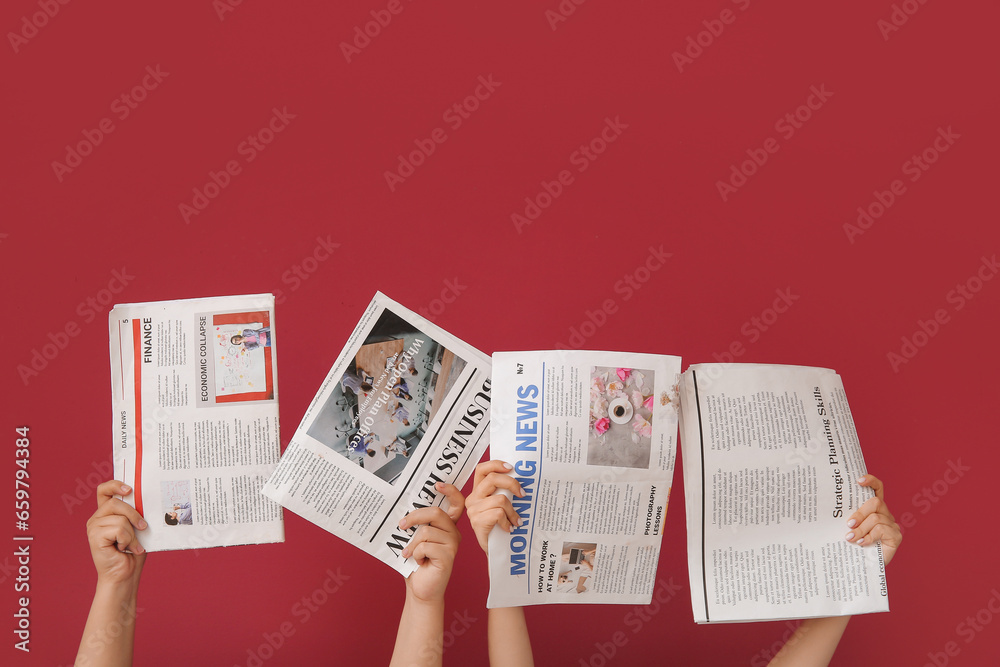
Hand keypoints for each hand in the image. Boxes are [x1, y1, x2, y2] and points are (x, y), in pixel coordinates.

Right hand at [86, 481, 146, 586]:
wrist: (125, 575)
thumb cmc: (133, 552)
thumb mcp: (137, 527)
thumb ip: (136, 512)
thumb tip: (147, 497)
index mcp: (106, 513)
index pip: (104, 490)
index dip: (115, 485)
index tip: (129, 489)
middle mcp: (97, 518)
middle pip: (116, 502)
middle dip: (134, 514)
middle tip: (144, 527)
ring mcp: (94, 527)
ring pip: (120, 518)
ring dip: (132, 533)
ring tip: (132, 545)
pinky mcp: (94, 537)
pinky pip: (119, 529)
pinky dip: (128, 540)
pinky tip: (125, 550)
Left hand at [401, 482, 463, 603]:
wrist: (420, 589)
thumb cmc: (416, 563)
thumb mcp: (414, 539)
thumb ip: (416, 524)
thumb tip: (401, 507)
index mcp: (447, 525)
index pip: (456, 503)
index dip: (450, 491)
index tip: (437, 485)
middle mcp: (453, 532)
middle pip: (435, 513)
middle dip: (414, 516)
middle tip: (401, 525)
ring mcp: (452, 544)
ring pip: (426, 531)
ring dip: (411, 544)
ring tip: (409, 553)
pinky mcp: (448, 557)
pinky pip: (425, 546)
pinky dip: (415, 554)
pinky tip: (418, 562)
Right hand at [466, 460, 523, 553]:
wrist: (496, 550)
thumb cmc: (501, 525)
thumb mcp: (502, 505)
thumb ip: (504, 492)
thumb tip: (522, 480)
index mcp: (478, 490)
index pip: (482, 469)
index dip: (496, 464)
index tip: (511, 467)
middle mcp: (473, 498)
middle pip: (493, 479)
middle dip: (512, 483)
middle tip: (522, 494)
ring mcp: (474, 510)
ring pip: (500, 499)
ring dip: (513, 510)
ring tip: (517, 520)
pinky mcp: (477, 521)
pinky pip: (499, 514)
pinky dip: (508, 521)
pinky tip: (510, 528)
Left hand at [846, 474, 901, 564]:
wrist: (864, 567)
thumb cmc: (854, 546)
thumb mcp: (849, 529)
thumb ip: (847, 519)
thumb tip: (830, 512)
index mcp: (873, 509)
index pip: (877, 488)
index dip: (871, 481)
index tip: (858, 481)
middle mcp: (885, 514)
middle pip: (876, 502)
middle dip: (859, 513)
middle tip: (849, 525)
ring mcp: (892, 525)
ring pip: (876, 518)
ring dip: (861, 529)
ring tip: (851, 538)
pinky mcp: (896, 536)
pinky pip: (882, 530)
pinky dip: (869, 536)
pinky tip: (862, 543)